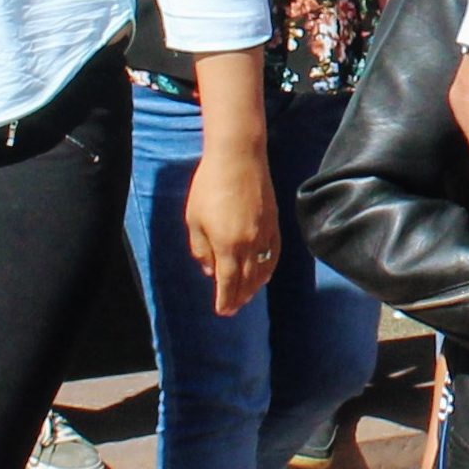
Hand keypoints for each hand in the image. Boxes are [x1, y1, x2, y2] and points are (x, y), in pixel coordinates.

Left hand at [186, 139, 276, 315]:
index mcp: (228, 246)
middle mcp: (251, 245)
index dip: (226, 301)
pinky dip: (269, 269)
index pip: (229, 284)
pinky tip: (264, 274)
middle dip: (239, 298)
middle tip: (232, 308)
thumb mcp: (194, 220)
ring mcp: (266, 235)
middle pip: (248, 281)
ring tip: (246, 296)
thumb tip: (211, 271)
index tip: (222, 312)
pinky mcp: (275, 224)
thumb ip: (201, 249)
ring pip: (264, 271)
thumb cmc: (209, 186)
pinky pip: (274, 255)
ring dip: (254, 287)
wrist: (238, 157)